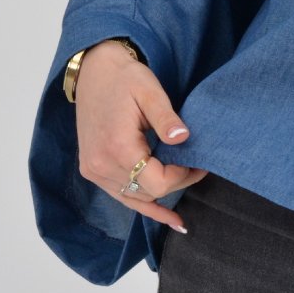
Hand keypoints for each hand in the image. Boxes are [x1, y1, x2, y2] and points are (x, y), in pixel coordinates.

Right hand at [74, 39, 208, 232]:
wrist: (93, 71)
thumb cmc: (124, 78)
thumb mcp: (149, 91)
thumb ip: (167, 118)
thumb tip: (184, 139)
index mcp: (117, 147)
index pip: (158, 182)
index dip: (183, 176)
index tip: (200, 162)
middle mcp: (101, 165)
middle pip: (149, 192)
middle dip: (177, 182)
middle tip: (198, 165)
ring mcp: (94, 171)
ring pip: (136, 198)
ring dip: (162, 192)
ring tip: (188, 181)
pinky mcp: (93, 170)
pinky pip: (122, 197)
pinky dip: (145, 206)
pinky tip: (170, 220)